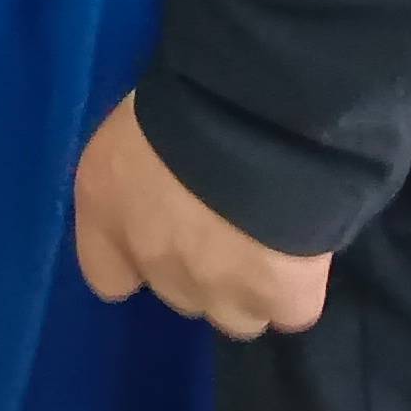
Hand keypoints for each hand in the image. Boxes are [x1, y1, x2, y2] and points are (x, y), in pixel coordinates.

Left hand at [71, 96, 331, 338]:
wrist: (257, 114)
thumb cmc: (187, 94)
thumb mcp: (137, 122)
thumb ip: (141, 170)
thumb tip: (167, 181)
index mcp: (105, 209)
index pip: (106, 275)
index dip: (137, 261)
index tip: (165, 235)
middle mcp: (153, 261)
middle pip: (179, 293)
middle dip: (202, 268)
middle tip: (228, 222)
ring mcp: (215, 290)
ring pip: (235, 316)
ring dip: (250, 287)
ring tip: (271, 242)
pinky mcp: (278, 299)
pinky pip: (290, 311)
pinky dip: (298, 288)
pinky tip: (305, 252)